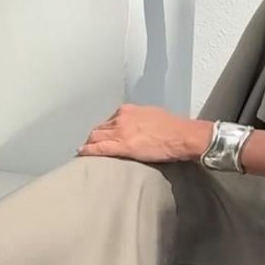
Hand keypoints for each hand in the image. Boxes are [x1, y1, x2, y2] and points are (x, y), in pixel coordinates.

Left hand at [77, 104, 211, 162]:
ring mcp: (120, 132)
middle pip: (99, 129)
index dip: (104, 131)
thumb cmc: (174, 127)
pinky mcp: (122, 146)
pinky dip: (88, 151)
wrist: (182, 135)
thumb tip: (136, 129)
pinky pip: (99, 148)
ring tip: (84, 152)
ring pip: (96, 138)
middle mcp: (121, 118)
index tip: (102, 137)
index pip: (108, 121)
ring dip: (89, 144)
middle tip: (89, 146)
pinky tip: (82, 154)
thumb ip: (139, 120)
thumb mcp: (153, 116)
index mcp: (128, 110)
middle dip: (93, 138)